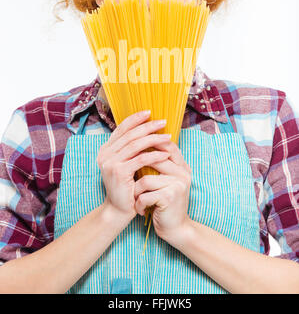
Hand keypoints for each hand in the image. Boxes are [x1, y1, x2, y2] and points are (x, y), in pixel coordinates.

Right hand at [96, 110, 171, 224]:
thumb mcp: (126, 165)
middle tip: (163, 122)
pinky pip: (140, 159)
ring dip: (154, 139)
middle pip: (130, 134)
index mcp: (106, 149)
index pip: (122, 128)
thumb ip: (130, 149)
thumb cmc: (126, 187)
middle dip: (148, 126)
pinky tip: (166, 154)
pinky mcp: (119, 172)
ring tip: (168, 137)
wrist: (118, 211)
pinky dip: (154, 155)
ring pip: (136, 145)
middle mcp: (105, 154)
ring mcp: (110, 162)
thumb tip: (146, 130)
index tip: (150, 113)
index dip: (136, 119)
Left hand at [134, 139, 191, 242]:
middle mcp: (183, 174)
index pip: (169, 147)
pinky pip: (145, 195)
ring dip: (136, 191)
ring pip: (146, 180)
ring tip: (136, 199)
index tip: (135, 147)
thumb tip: (141, 146)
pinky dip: (139, 203)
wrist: (176, 230)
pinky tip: (140, 209)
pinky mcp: (170, 197)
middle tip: (128, 176)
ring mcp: (177, 185)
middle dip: (138, 169)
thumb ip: (160, 166)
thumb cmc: (165, 204)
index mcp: (182, 168)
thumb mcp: (165, 182)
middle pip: (154, 160)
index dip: (152, 142)